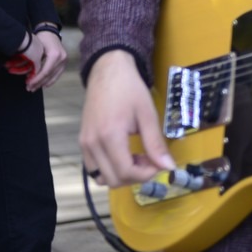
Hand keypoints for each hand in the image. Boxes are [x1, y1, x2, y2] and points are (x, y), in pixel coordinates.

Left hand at [24, 30, 67, 90]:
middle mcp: (62, 58)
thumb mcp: (37, 49)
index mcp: (55, 55)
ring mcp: (65, 60)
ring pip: (54, 76)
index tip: (28, 84)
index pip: (45, 71)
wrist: (50, 32)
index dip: (37, 79)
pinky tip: (45, 85)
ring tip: (34, 88)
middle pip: (50, 75)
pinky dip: (51, 80)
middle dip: (39, 83)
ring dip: (44, 83)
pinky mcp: (65, 62)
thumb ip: (35, 62)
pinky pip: (58, 74)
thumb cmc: (41, 39)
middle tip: (29, 89)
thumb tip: (30, 76)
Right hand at [80, 49, 174, 186]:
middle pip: (113, 180)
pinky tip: (123, 154)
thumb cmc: (130, 90)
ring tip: (137, 157)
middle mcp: (92, 144)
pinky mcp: (82, 142)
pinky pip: (94, 168)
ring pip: (101, 177)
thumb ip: (156, 144)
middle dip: (135, 176)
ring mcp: (84, 144)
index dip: (145, 175)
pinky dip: (110, 169)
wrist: (108, 72)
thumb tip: (169, 167)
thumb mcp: (148, 115)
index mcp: (110, 136)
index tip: (158, 164)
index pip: (125, 172)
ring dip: (121, 174)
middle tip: (149, 160)